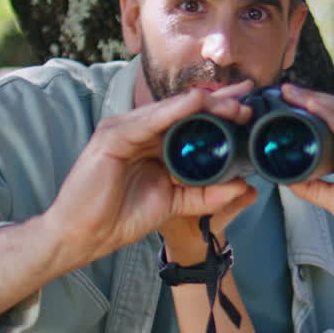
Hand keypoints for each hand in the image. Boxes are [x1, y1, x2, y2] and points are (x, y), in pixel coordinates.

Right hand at [43, 82, 255, 265]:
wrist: (84, 236)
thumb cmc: (119, 218)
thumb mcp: (174, 204)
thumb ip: (205, 195)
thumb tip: (243, 186)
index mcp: (151, 142)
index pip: (190, 120)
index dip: (219, 111)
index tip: (250, 107)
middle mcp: (138, 130)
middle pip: (184, 109)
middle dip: (218, 101)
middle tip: (250, 96)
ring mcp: (123, 129)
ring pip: (171, 110)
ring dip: (204, 104)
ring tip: (234, 104)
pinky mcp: (111, 136)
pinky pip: (148, 120)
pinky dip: (174, 110)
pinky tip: (197, 103)